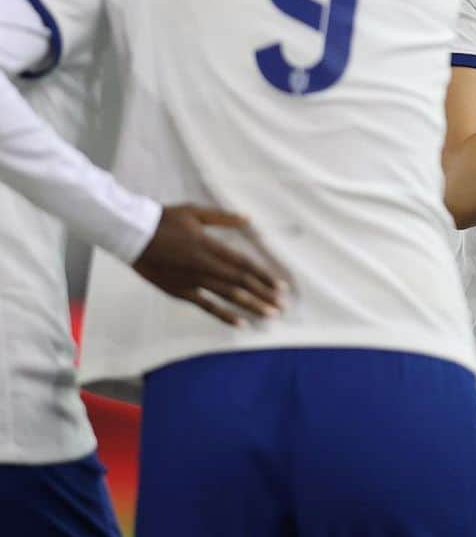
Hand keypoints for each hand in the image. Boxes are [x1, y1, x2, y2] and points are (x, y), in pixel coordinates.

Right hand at [133, 205, 285, 325]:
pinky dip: (224, 315)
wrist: (132, 234)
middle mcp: (205, 266)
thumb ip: (224, 218)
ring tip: (269, 315)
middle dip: (264, 295)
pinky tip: (241, 324)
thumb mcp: (196, 212)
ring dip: (251, 306)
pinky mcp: (180, 291)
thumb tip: (249, 220)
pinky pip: (206, 306)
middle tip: (282, 306)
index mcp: (210, 246)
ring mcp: (192, 281)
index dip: (264, 276)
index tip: (281, 286)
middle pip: (241, 283)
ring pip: (227, 296)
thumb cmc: (165, 219)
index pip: (244, 264)